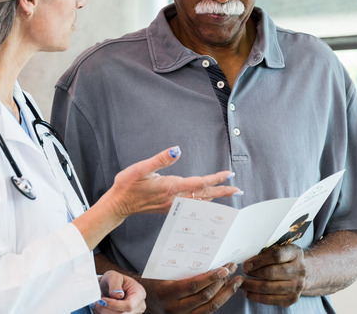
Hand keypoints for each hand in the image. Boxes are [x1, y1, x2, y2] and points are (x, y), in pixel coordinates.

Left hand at [94, 271, 145, 312]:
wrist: (111, 286)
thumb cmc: (114, 280)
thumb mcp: (113, 276)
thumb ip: (115, 284)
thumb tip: (118, 295)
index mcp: (139, 293)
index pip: (129, 305)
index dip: (115, 305)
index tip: (103, 301)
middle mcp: (138, 306)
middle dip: (107, 310)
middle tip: (97, 303)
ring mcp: (133, 313)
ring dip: (105, 312)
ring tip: (99, 304)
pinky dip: (105, 313)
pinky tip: (103, 308)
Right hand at [108, 146, 239, 217]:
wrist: (118, 204)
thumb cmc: (128, 184)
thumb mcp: (141, 168)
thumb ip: (160, 159)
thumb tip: (177, 150)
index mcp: (171, 187)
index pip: (199, 183)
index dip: (215, 178)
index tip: (229, 174)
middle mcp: (174, 198)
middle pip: (204, 195)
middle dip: (222, 191)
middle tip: (239, 189)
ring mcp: (172, 204)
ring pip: (199, 201)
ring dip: (215, 197)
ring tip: (228, 194)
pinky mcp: (168, 207)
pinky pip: (192, 205)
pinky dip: (204, 201)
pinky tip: (207, 200)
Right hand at [141, 263, 242, 313]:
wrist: (141, 297)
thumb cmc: (152, 279)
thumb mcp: (161, 271)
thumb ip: (180, 267)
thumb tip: (205, 255)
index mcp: (167, 292)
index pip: (194, 286)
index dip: (211, 278)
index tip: (225, 268)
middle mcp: (175, 308)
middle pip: (206, 298)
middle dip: (222, 283)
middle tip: (232, 268)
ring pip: (210, 308)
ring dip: (226, 293)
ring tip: (237, 280)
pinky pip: (208, 311)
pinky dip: (220, 300)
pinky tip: (227, 290)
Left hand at [241, 244, 305, 306]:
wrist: (300, 272)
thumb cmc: (285, 258)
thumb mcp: (279, 248)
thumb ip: (266, 252)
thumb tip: (248, 262)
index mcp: (295, 253)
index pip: (276, 256)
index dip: (259, 260)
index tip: (247, 264)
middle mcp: (299, 270)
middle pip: (271, 273)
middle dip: (253, 273)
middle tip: (242, 273)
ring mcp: (297, 285)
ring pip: (269, 287)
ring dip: (251, 286)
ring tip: (242, 283)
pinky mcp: (293, 298)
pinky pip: (271, 300)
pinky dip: (256, 297)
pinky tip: (248, 293)